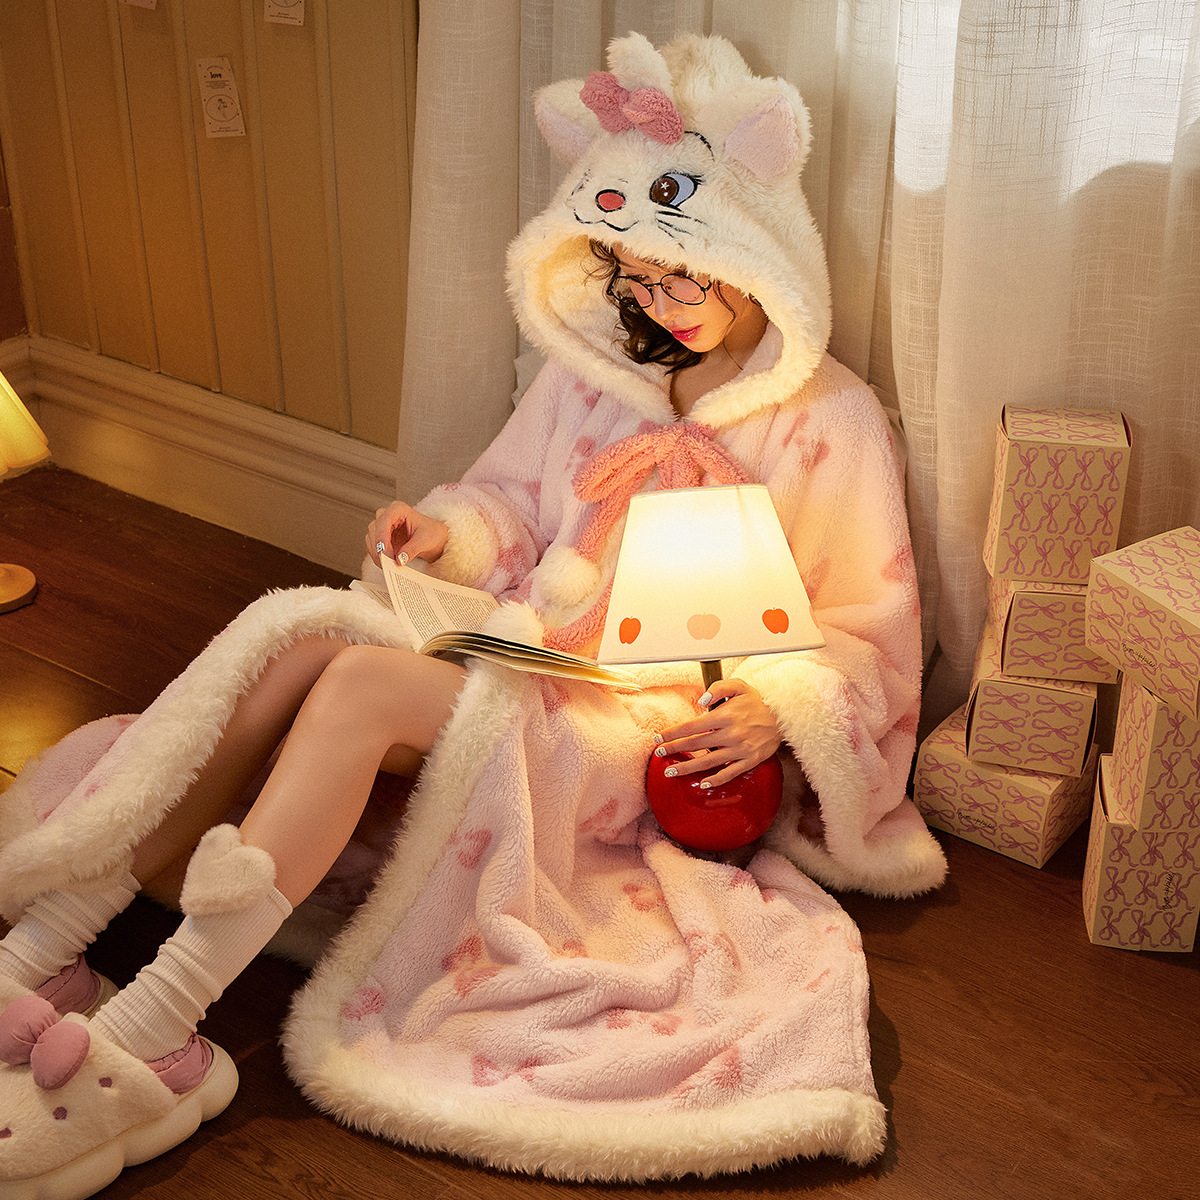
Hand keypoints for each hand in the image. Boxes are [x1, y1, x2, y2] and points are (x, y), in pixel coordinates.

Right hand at [367, 502, 448, 567]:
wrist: (433, 539)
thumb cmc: (431, 533)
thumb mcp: (425, 540)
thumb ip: (412, 549)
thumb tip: (399, 559)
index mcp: (399, 509)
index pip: (385, 519)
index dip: (381, 534)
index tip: (383, 549)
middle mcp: (388, 516)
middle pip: (375, 529)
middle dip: (379, 547)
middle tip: (387, 561)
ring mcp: (383, 527)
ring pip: (371, 539)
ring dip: (377, 553)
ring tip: (388, 565)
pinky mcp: (381, 539)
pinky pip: (373, 548)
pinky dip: (378, 557)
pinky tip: (386, 564)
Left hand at [652, 679, 782, 789]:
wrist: (784, 716)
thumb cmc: (757, 700)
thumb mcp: (739, 685)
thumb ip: (717, 688)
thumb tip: (700, 700)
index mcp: (724, 716)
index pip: (691, 727)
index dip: (672, 733)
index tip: (658, 738)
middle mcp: (730, 734)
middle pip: (695, 745)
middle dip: (673, 749)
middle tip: (658, 754)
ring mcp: (740, 749)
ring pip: (707, 762)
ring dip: (686, 768)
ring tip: (670, 772)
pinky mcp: (750, 761)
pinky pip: (730, 773)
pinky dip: (716, 780)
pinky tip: (702, 784)